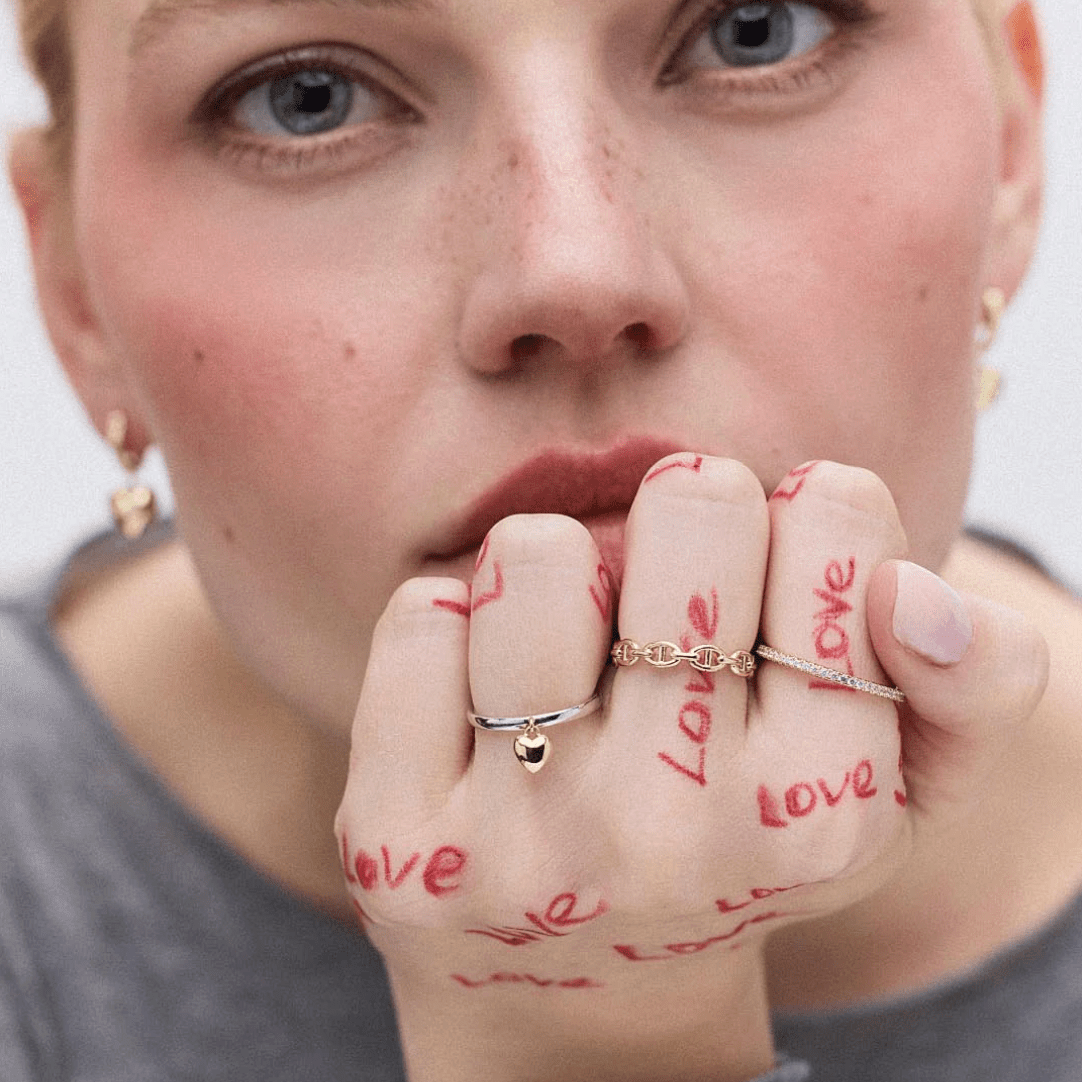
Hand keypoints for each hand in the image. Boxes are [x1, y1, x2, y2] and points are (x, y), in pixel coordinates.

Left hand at [334, 454, 1045, 1081]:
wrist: (584, 998)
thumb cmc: (743, 845)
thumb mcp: (898, 783)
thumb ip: (974, 678)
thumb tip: (909, 590)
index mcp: (819, 804)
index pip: (830, 516)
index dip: (801, 514)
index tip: (773, 573)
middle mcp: (671, 831)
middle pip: (693, 508)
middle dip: (689, 518)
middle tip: (674, 595)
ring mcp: (525, 839)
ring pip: (541, 553)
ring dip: (561, 568)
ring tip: (574, 648)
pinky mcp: (402, 839)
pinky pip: (420, 616)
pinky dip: (452, 620)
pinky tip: (480, 696)